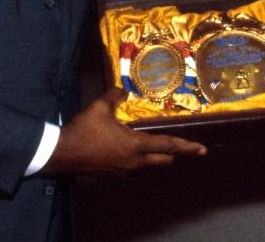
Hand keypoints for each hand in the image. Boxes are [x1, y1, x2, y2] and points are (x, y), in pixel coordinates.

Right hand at [42, 87, 205, 175]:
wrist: (62, 153)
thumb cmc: (84, 130)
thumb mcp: (100, 107)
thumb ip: (115, 96)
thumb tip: (122, 90)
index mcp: (135, 145)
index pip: (168, 146)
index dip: (187, 147)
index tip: (203, 150)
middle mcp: (134, 162)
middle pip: (163, 160)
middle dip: (174, 154)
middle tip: (182, 147)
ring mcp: (124, 171)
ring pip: (148, 166)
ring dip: (155, 157)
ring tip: (155, 146)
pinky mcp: (113, 175)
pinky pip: (134, 168)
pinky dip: (139, 160)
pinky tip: (131, 152)